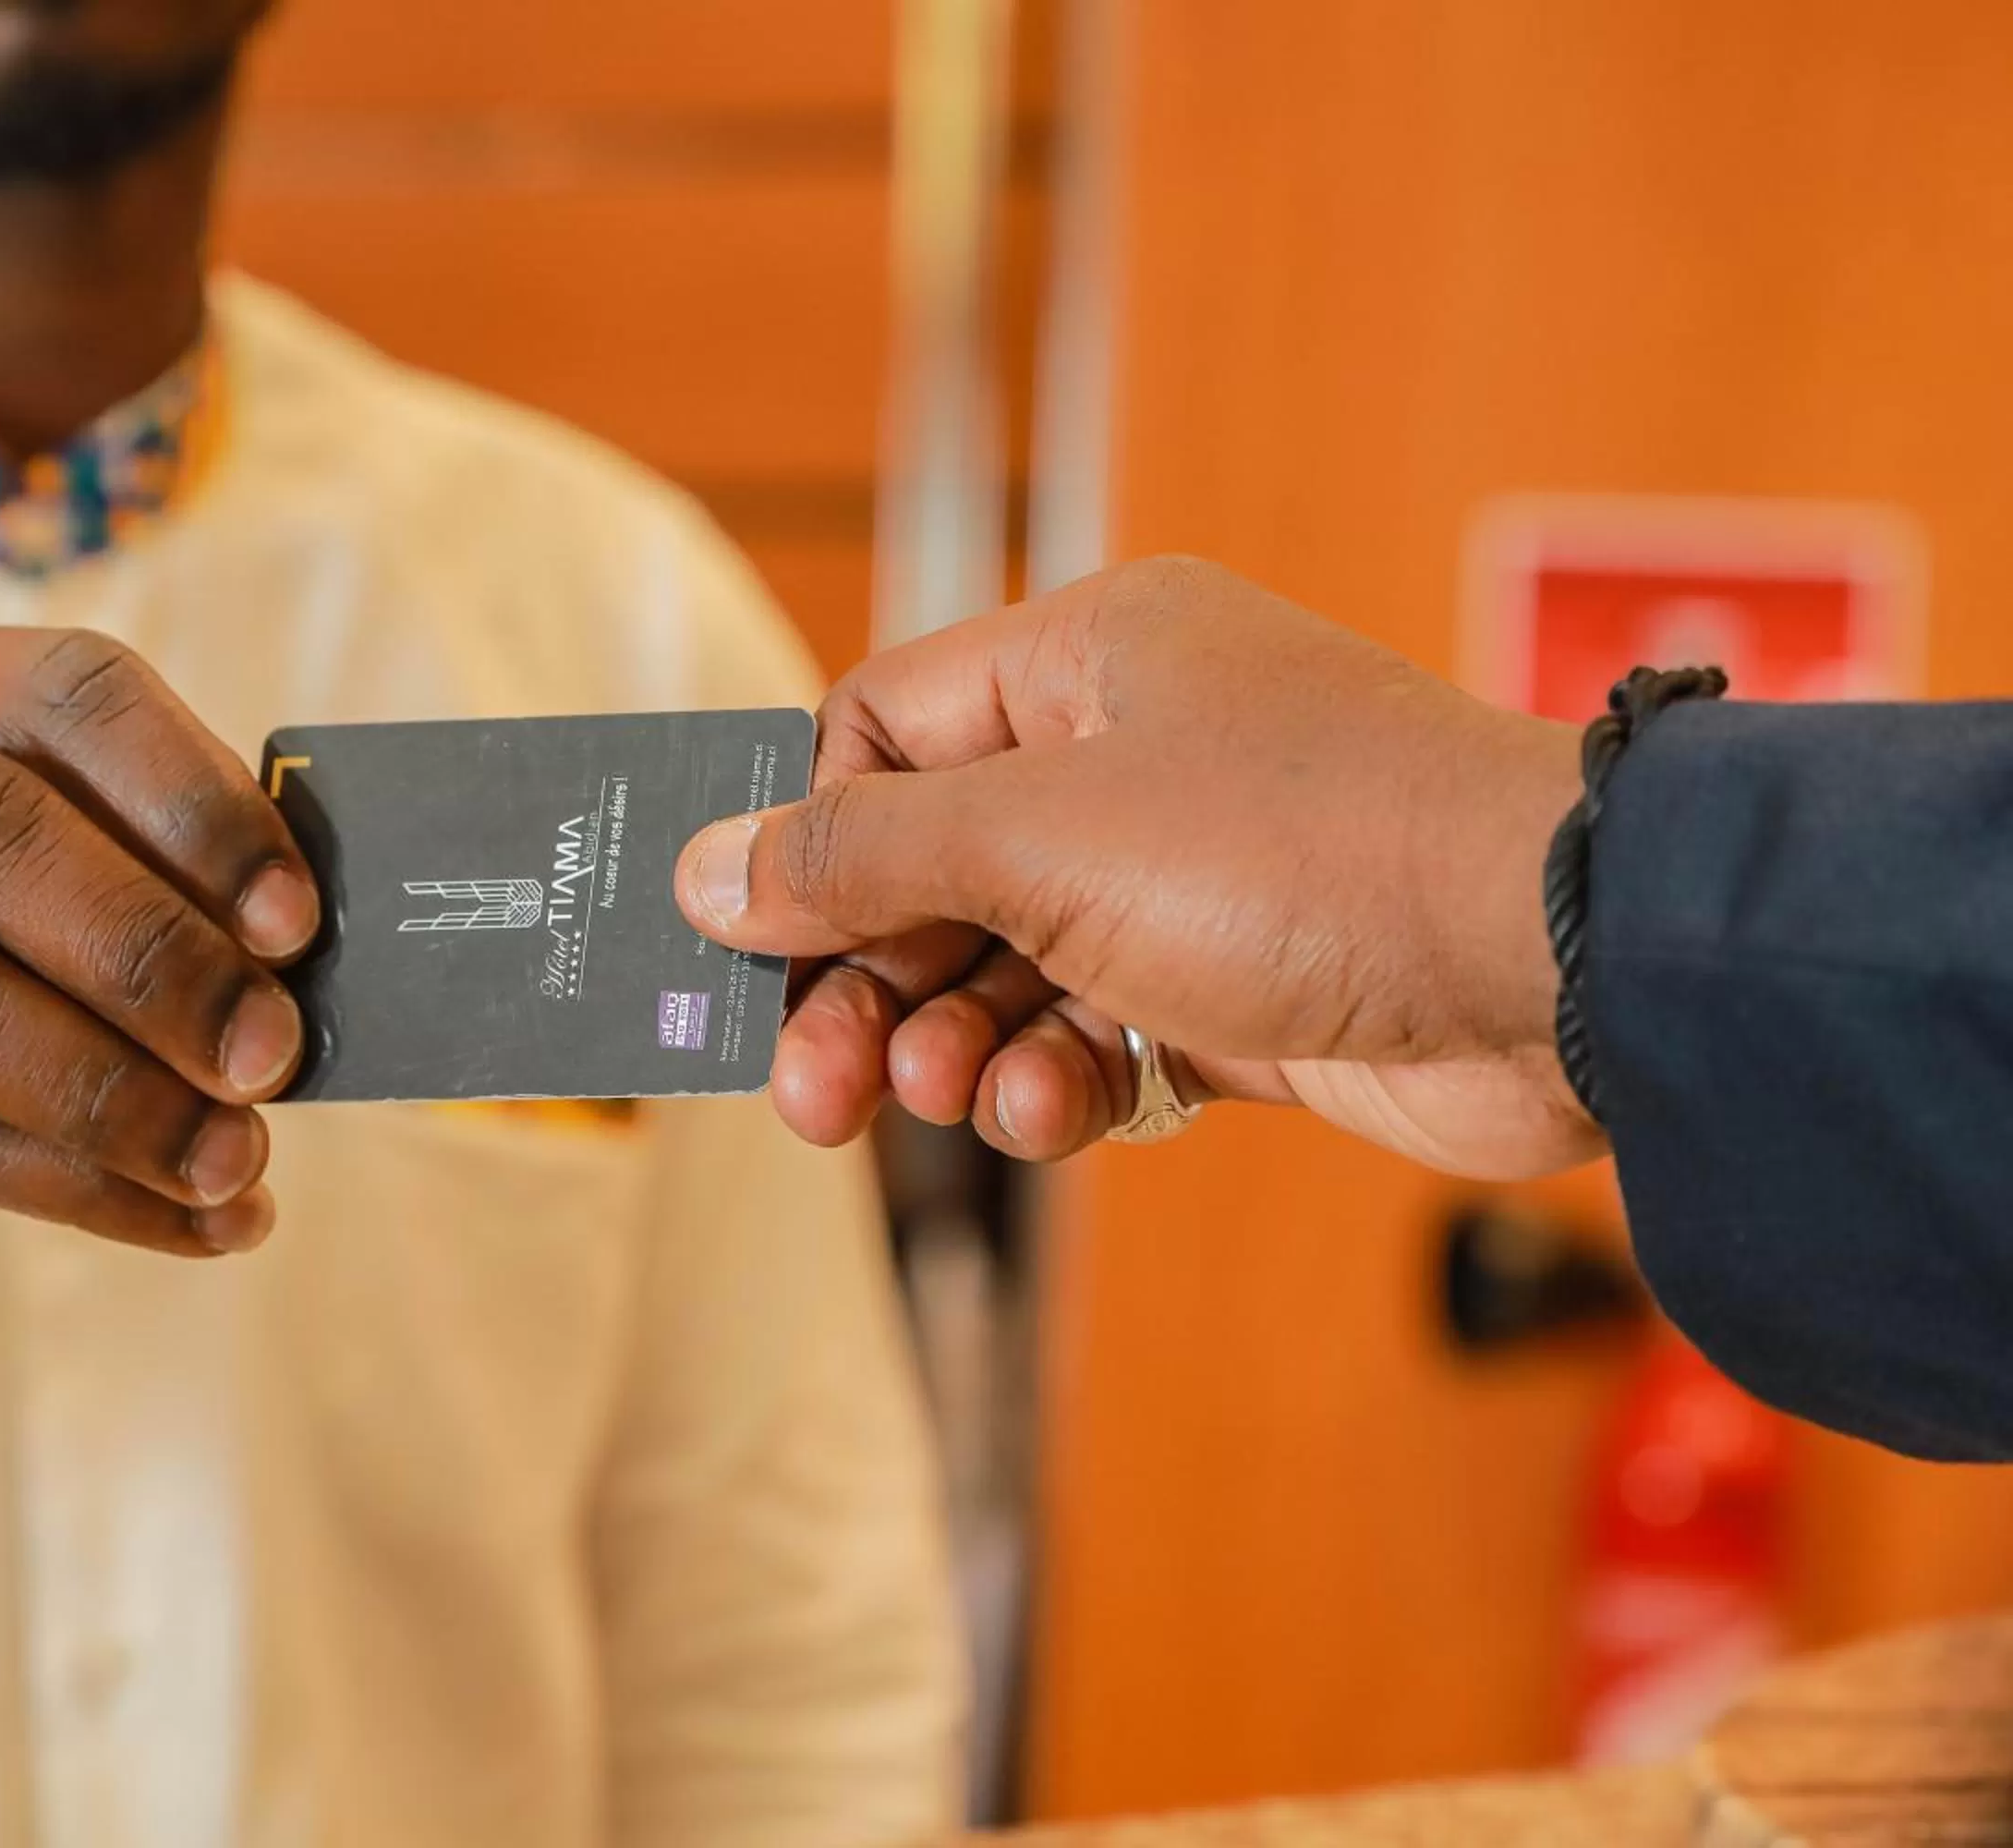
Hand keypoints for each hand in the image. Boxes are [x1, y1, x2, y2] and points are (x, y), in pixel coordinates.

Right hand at [0, 619, 317, 1315]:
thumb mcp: (15, 872)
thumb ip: (137, 870)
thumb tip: (301, 957)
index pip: (62, 688)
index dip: (195, 800)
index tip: (294, 919)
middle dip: (159, 952)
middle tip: (272, 1053)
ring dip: (124, 1091)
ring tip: (237, 1157)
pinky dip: (93, 1189)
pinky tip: (193, 1222)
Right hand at [673, 556, 1605, 1180]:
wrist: (1553, 969)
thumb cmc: (1305, 852)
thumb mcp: (1040, 840)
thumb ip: (859, 856)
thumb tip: (707, 870)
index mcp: (1087, 662)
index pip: (882, 731)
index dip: (810, 839)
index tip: (752, 945)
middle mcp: (1137, 755)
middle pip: (930, 870)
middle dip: (865, 984)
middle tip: (811, 1094)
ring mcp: (1192, 877)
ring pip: (1006, 968)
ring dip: (958, 1044)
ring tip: (952, 1098)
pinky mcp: (1240, 991)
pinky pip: (1096, 1038)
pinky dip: (1058, 1081)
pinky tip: (1055, 1111)